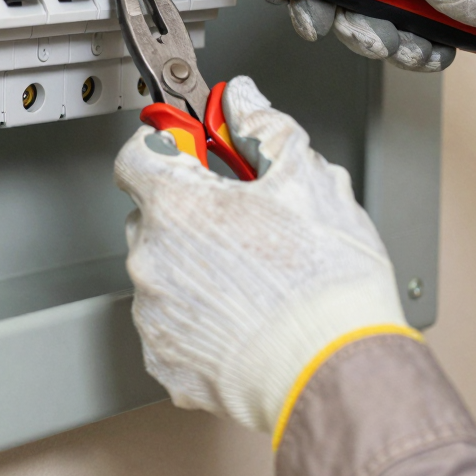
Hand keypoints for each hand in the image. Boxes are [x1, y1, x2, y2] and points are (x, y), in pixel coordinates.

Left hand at [114, 76, 408, 432]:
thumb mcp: (309, 178)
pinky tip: (245, 316)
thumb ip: (265, 128)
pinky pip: (172, 325)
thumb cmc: (325, 286)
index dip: (169, 145)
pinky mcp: (167, 363)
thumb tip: (244, 103)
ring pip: (163, 272)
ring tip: (255, 277)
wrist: (336, 372)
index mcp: (177, 206)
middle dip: (191, 210)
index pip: (139, 154)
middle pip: (153, 215)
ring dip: (195, 266)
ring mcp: (155, 317)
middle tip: (243, 218)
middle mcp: (152, 261)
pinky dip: (200, 319)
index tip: (192, 149)